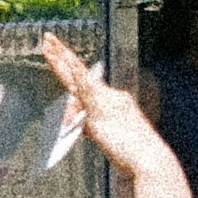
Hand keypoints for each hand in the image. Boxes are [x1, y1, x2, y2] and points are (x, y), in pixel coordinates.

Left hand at [41, 36, 175, 186]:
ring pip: (78, 77)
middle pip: (80, 73)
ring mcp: (106, 102)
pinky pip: (85, 90)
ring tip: (47, 43)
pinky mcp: (101, 110)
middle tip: (48, 37)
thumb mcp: (107, 138)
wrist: (150, 160)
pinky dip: (75, 74)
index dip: (72, 65)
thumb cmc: (134, 154)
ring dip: (60, 59)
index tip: (60, 52)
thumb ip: (90, 127)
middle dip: (63, 54)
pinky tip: (65, 62)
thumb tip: (77, 123)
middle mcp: (111, 96)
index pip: (87, 80)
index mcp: (114, 101)